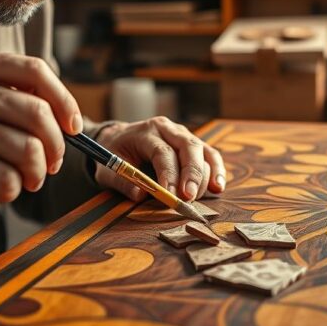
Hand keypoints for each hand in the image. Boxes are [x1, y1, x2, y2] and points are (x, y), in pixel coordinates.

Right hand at [0, 48, 81, 219]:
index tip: (72, 126)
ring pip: (27, 148)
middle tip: (50, 165)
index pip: (35, 70)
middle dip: (56, 146)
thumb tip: (64, 119)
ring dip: (36, 173)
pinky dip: (12, 190)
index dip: (64, 100)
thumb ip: (3, 97)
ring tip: (25, 181)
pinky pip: (6, 177)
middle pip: (38, 113)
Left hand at [93, 116, 225, 201]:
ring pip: (202, 150)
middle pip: (188, 146)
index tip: (170, 196)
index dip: (168, 175)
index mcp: (145, 132)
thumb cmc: (115, 154)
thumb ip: (122, 181)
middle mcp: (167, 128)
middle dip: (192, 174)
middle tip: (189, 197)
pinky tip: (218, 187)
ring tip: (201, 196)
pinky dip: (217, 170)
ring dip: (206, 175)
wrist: (119, 138)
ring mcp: (182, 134)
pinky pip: (210, 154)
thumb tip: (141, 195)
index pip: (162, 151)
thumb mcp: (108, 168)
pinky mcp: (192, 144)